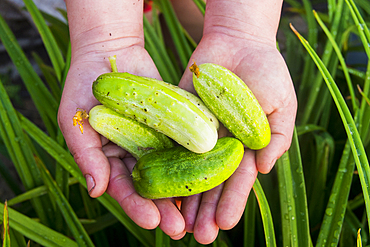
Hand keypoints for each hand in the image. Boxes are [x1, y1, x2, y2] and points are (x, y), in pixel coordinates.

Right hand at [58, 45, 185, 237]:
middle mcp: (134, 154)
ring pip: (171, 169)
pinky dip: (195, 159)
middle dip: (164, 208)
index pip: (123, 188)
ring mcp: (155, 139)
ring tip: (198, 212)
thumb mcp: (76, 120)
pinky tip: (209, 174)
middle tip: (179, 229)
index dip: (136, 206)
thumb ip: (85, 154)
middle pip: (151, 186)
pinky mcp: (173, 122)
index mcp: (110, 159)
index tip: (152, 221)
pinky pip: (185, 142)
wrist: (110, 50)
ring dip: (183, 190)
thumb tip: (95, 190)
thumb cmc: (84, 85)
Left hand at [177, 32, 296, 243]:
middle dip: (206, 208)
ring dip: (184, 195)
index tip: (225, 224)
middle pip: (210, 181)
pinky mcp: (180, 116)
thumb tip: (264, 170)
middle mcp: (219, 143)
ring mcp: (197, 131)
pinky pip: (170, 142)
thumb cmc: (266, 71)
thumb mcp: (282, 104)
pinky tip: (159, 186)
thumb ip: (276, 137)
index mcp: (245, 145)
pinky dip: (165, 164)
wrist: (238, 40)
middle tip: (198, 236)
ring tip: (178, 222)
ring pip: (188, 168)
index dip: (232, 201)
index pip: (237, 179)